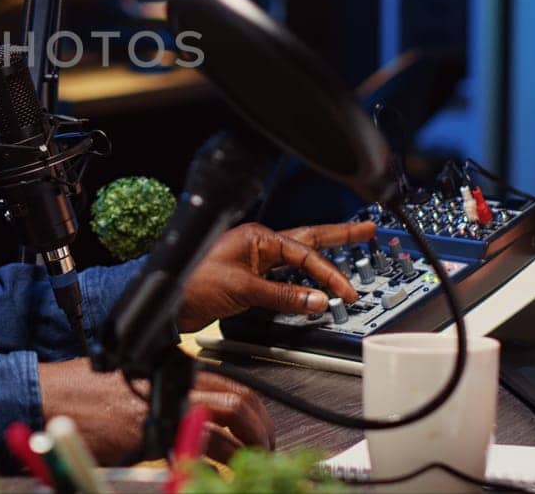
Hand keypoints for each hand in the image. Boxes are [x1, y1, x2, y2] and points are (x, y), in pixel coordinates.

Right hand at [36, 358, 273, 464]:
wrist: (52, 395)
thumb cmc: (84, 390)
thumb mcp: (133, 381)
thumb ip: (165, 394)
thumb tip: (195, 413)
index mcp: (171, 372)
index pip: (232, 384)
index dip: (255, 411)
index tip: (261, 429)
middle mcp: (174, 386)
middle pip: (240, 400)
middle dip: (261, 429)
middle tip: (267, 448)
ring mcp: (165, 409)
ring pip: (228, 423)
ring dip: (248, 448)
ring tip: (253, 465)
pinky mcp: (151, 435)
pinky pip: (195, 450)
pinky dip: (213, 464)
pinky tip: (216, 474)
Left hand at [177, 221, 377, 331]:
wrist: (168, 304)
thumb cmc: (193, 283)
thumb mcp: (243, 288)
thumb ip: (284, 295)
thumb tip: (318, 300)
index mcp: (258, 237)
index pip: (305, 253)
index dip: (329, 273)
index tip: (347, 291)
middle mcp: (258, 246)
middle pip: (307, 240)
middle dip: (339, 236)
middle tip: (366, 230)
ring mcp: (253, 263)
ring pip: (297, 259)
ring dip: (322, 261)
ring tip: (348, 249)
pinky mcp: (248, 281)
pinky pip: (284, 279)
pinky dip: (303, 283)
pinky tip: (314, 285)